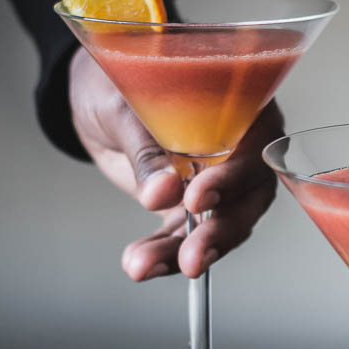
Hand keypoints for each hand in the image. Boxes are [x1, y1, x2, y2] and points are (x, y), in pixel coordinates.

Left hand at [69, 47, 282, 279]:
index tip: (197, 197)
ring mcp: (221, 180)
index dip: (233, 177)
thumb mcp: (126, 108)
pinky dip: (165, 254)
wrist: (95, 97)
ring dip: (187, 251)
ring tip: (145, 265)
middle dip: (219, 230)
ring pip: (222, 224)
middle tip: (190, 255)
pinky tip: (140, 263)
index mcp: (242, 106)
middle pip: (248, 196)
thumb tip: (161, 193)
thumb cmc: (117, 82)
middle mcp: (241, 146)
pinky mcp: (193, 207)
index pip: (253, 147)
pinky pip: (188, 237)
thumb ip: (148, 150)